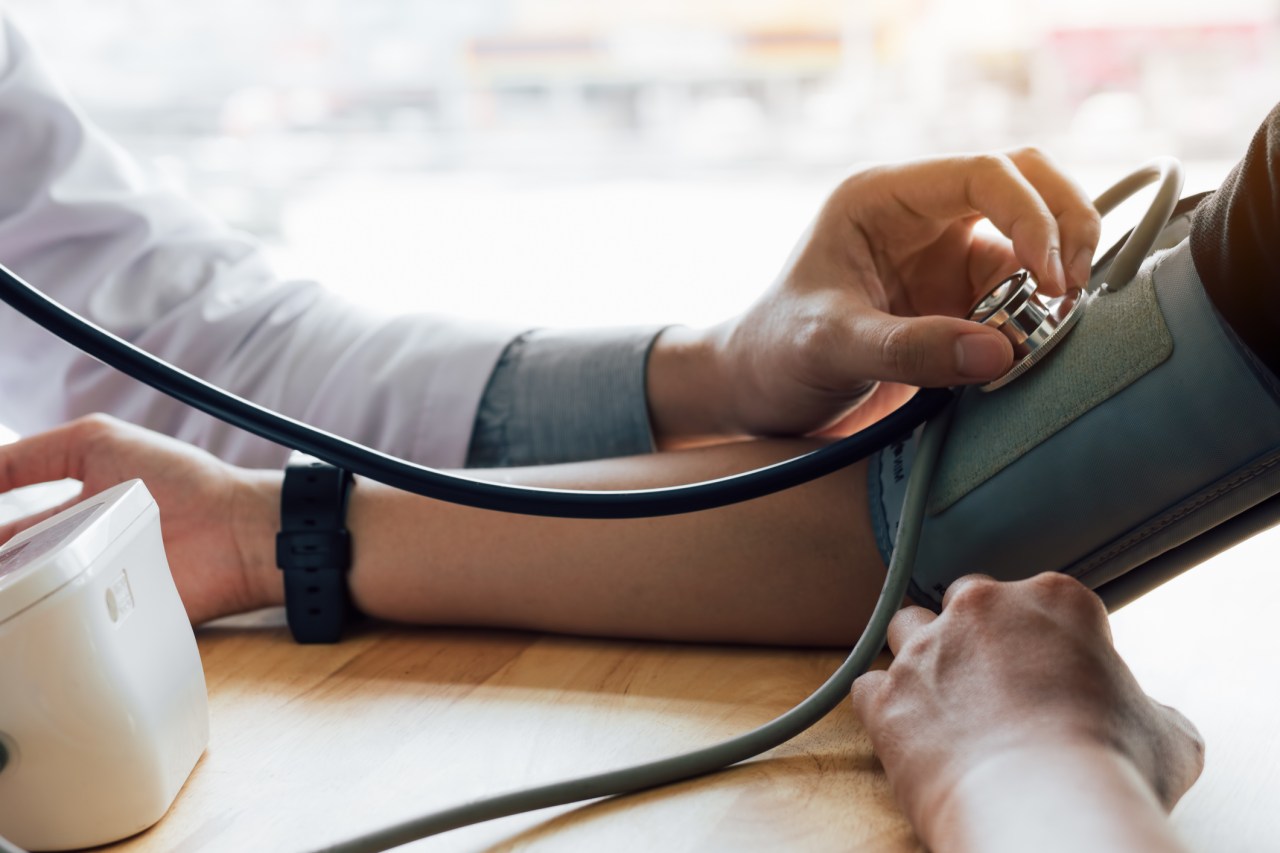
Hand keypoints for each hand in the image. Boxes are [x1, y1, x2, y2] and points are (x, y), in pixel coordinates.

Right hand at [0, 415, 278, 623]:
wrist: (234, 529)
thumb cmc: (179, 479)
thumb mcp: (97, 443)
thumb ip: (30, 454)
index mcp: (67, 515)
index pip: (2, 530)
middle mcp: (72, 554)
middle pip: (8, 569)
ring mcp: (87, 591)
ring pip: (20, 603)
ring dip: (5, 594)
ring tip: (3, 588)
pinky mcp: (104, 623)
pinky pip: (57, 633)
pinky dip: (29, 629)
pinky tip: (11, 617)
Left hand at [648, 148, 1100, 444]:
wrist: (759, 393)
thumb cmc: (776, 355)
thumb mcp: (829, 348)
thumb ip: (907, 348)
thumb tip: (1001, 351)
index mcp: (883, 198)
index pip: (984, 173)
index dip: (1031, 215)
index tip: (1048, 280)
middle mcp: (922, 216)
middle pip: (1028, 182)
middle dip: (1065, 224)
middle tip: (1072, 290)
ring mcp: (946, 256)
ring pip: (1035, 236)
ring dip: (1058, 273)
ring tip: (1052, 329)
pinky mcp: (960, 299)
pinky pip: (1024, 291)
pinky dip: (1042, 314)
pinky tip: (1032, 350)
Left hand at [850, 573, 1203, 848]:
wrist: (1045, 810)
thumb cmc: (1114, 770)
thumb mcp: (1170, 735)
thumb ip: (1152, 710)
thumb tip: (1152, 721)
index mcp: (1055, 600)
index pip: (1043, 598)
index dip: (1047, 638)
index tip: (1054, 674)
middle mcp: (982, 608)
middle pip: (966, 600)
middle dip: (976, 634)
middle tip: (995, 684)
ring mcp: (926, 649)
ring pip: (907, 629)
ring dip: (921, 659)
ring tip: (943, 704)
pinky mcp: (885, 696)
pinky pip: (869, 687)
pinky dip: (884, 708)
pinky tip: (907, 735)